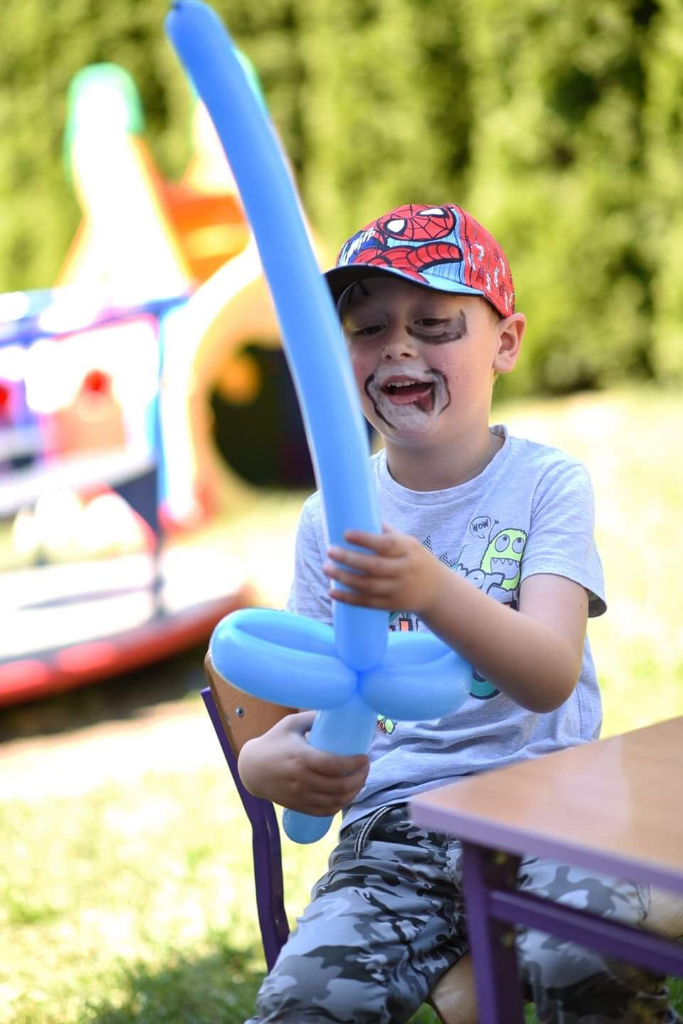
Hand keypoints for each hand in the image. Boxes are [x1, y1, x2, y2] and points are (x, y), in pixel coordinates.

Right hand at [238, 712, 369, 815]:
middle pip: (339, 786)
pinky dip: (339, 806)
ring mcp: (300, 795)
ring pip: (335, 801)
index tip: (364, 757)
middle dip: (360, 777)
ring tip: (360, 780)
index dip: (354, 763)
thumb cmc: (272, 742)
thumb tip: (336, 708)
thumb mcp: (290, 724)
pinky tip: (346, 796)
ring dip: (354, 792)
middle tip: (366, 767)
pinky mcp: (298, 806)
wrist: (251, 769)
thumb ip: (312, 717)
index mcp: (301, 757)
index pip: (335, 765)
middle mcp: (302, 779)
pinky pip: (324, 811)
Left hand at [323, 523, 445, 614]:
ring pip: (367, 586)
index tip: (346, 534)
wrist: (437, 591)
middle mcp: (404, 570)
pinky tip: (332, 592)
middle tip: (329, 551)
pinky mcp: (391, 605)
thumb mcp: (409, 543)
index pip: (386, 544)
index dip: (365, 539)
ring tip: (326, 568)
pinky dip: (348, 598)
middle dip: (348, 559)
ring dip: (344, 578)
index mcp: (408, 550)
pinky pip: (367, 603)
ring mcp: (398, 589)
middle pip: (373, 566)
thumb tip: (361, 516)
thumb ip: (387, 533)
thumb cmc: (416, 560)